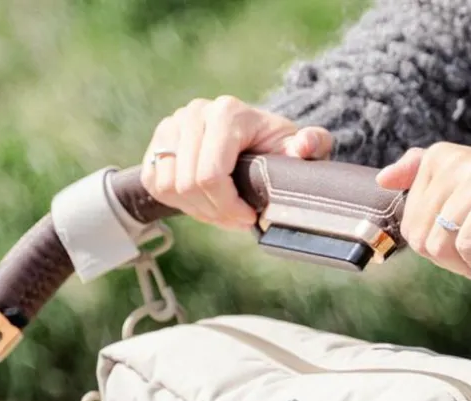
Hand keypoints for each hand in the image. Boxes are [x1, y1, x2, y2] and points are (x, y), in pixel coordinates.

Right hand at [142, 96, 332, 229]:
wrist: (253, 137)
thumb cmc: (278, 148)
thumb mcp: (301, 147)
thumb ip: (312, 144)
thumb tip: (305, 146)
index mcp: (227, 113)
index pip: (210, 175)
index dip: (228, 207)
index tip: (249, 217)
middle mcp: (195, 112)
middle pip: (189, 185)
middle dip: (215, 212)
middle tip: (237, 219)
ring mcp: (171, 125)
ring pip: (170, 187)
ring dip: (197, 210)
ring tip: (222, 210)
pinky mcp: (157, 142)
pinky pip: (157, 185)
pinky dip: (180, 203)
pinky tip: (204, 201)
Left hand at [376, 144, 470, 277]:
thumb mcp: (464, 184)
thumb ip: (421, 174)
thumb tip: (383, 179)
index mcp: (441, 157)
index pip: (410, 226)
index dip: (434, 246)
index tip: (463, 239)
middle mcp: (458, 159)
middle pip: (422, 238)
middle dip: (449, 257)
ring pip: (442, 243)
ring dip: (467, 261)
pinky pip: (468, 244)